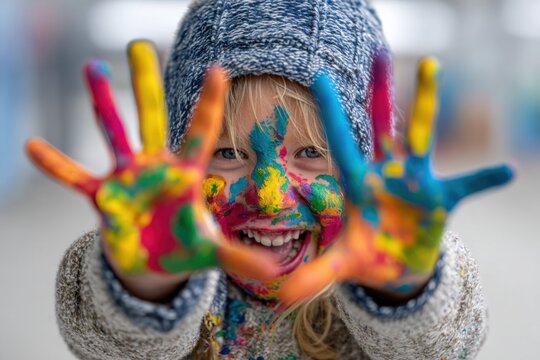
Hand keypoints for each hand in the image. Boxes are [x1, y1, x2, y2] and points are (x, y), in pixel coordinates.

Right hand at [26, 40, 276, 281]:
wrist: (154, 263)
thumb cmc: (185, 248)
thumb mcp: (212, 252)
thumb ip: (238, 256)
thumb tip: (272, 268)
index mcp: (186, 175)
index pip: (201, 133)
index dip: (208, 104)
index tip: (219, 70)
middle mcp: (155, 167)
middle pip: (151, 119)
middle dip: (146, 84)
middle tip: (140, 45)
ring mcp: (127, 178)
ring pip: (113, 134)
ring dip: (102, 104)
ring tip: (92, 68)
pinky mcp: (104, 197)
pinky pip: (75, 177)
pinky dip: (56, 165)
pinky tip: (32, 146)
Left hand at [280, 52, 513, 303]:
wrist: (396, 269)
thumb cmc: (366, 257)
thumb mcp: (340, 265)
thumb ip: (315, 276)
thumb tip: (279, 297)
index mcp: (357, 185)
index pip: (340, 142)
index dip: (331, 111)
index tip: (319, 76)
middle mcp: (385, 175)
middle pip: (381, 125)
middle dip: (380, 91)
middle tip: (379, 51)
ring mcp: (414, 182)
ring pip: (421, 135)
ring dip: (426, 102)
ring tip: (430, 64)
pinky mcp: (441, 199)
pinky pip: (465, 184)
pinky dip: (483, 178)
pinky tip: (505, 170)